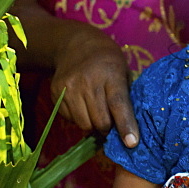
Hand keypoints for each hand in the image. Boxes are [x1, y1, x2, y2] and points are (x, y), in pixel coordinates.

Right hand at [10, 0, 139, 145]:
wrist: (74, 43)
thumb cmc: (107, 59)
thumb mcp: (123, 70)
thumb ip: (127, 95)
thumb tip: (131, 126)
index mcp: (111, 74)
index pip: (118, 104)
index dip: (125, 126)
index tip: (132, 143)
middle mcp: (88, 81)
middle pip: (100, 120)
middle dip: (108, 128)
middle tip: (112, 123)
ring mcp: (70, 87)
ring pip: (84, 124)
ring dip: (93, 125)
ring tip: (97, 113)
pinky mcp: (56, 93)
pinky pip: (70, 119)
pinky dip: (79, 118)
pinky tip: (83, 105)